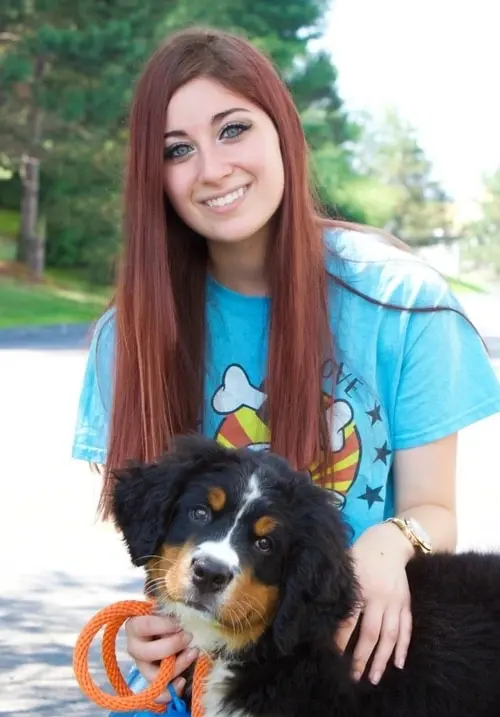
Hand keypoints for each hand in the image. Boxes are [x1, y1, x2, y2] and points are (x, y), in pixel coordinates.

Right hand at [125, 614, 198, 703]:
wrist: (174, 627)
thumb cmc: (170, 615)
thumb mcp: (169, 608)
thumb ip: (172, 610)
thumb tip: (182, 614)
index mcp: (135, 626)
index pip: (145, 626)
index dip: (164, 626)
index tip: (179, 624)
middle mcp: (134, 647)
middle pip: (147, 653)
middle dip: (172, 646)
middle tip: (189, 637)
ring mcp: (142, 665)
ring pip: (153, 676)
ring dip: (176, 666)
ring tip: (193, 654)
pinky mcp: (152, 680)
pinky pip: (157, 694)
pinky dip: (170, 690)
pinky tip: (182, 681)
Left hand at [335, 522, 412, 684]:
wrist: (389, 542)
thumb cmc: (361, 554)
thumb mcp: (346, 566)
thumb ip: (337, 587)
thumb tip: (317, 606)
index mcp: (360, 588)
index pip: (349, 621)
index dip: (341, 641)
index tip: (333, 657)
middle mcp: (379, 597)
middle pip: (370, 634)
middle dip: (361, 658)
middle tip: (354, 677)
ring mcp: (395, 601)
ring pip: (390, 635)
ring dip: (382, 659)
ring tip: (374, 678)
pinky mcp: (406, 602)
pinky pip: (406, 628)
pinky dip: (403, 646)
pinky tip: (398, 663)